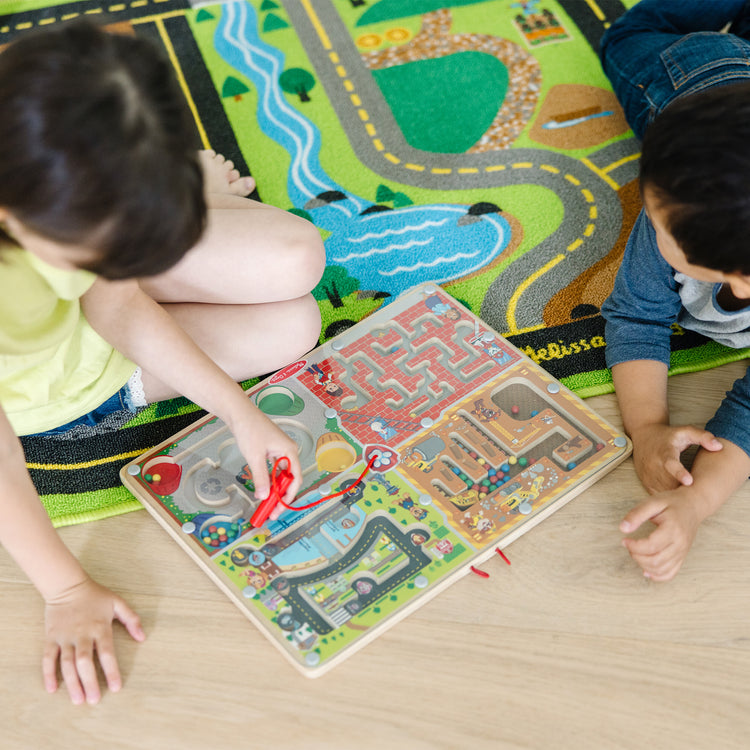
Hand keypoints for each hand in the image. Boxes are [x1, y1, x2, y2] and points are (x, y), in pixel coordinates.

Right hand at [43, 577, 144, 704]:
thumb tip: (142, 637)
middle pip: (85, 662)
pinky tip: (52, 689)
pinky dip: (48, 673)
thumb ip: (131, 619)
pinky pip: (48, 658)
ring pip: (67, 663)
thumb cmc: (95, 595)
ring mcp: (65, 637)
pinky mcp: (51, 638)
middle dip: (89, 682)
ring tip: (77, 700)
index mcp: (100, 627)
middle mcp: (82, 635)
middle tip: (93, 700)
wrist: (68, 586)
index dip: (112, 671)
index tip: (116, 688)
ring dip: (71, 683)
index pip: (107, 653)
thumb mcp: (117, 603)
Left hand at [231, 406, 301, 501]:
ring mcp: (279, 450)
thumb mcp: (255, 457)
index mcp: (289, 450)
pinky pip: (273, 469)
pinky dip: (269, 479)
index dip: (288, 495)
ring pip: (280, 474)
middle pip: (288, 478)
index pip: (295, 478)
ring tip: (267, 501)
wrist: (238, 413)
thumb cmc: (250, 427)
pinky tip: (264, 487)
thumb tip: (264, 495)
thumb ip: (261, 478)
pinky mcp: (270, 450)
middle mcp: (287, 450)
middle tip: (272, 509)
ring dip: (274, 488)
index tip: (280, 507)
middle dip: (281, 495)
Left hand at [620, 488, 701, 581]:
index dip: (634, 547)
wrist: (693, 506)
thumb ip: (636, 514)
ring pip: (662, 570)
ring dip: (644, 565)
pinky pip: (670, 573)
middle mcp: (680, 544)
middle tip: (629, 545)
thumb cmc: (672, 503)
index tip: (624, 540)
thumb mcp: (653, 502)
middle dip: (637, 556)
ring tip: (636, 553)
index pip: (651, 546)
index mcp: (672, 530)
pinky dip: (657, 575)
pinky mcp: (682, 557)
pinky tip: (646, 570)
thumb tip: (622, 528)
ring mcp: (682, 553)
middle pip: (656, 561)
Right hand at [630, 423, 721, 492]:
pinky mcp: (647, 483)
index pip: (670, 464)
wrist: (644, 436)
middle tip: (700, 495)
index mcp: (665, 452)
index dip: (679, 473)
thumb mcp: (685, 431)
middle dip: (684, 490)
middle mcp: (654, 465)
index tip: (689, 481)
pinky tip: (680, 497)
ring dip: (678, 496)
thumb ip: (703, 437)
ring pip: (664, 491)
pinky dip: (670, 498)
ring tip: (692, 499)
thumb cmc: (668, 436)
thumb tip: (718, 446)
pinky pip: (659, 495)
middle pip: (670, 482)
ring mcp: (649, 475)